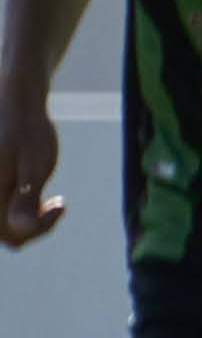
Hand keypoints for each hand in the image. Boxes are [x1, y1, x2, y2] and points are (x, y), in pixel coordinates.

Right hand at [0, 91, 58, 249]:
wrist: (14, 102)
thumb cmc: (28, 131)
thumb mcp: (36, 166)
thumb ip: (26, 200)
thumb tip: (20, 231)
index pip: (11, 235)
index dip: (40, 228)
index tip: (61, 202)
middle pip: (6, 233)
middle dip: (34, 224)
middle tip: (56, 202)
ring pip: (4, 223)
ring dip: (26, 215)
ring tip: (48, 197)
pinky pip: (2, 209)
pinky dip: (19, 205)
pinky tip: (35, 190)